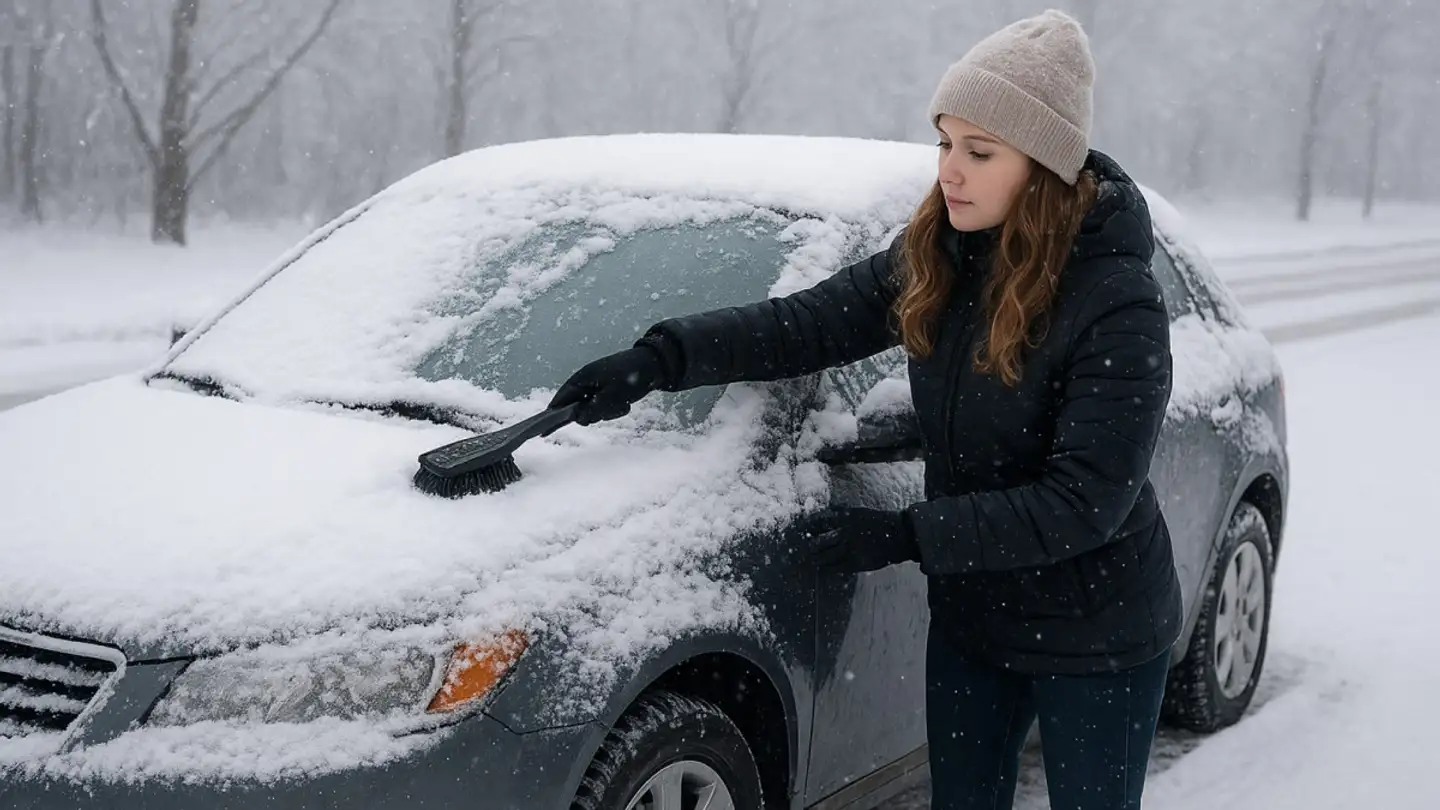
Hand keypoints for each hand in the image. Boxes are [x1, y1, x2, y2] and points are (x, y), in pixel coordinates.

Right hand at [548, 345, 667, 424]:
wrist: (654, 366)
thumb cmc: (630, 377)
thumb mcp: (611, 396)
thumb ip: (593, 409)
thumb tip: (579, 419)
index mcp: (582, 378)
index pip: (562, 398)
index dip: (554, 413)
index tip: (545, 428)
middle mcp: (587, 381)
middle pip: (577, 406)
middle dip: (591, 413)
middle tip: (607, 410)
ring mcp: (597, 385)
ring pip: (592, 408)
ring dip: (605, 411)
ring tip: (621, 404)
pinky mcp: (608, 390)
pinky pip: (604, 406)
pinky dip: (613, 408)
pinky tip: (625, 403)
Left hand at [789, 507, 920, 572]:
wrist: (899, 535)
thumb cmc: (879, 522)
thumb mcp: (859, 512)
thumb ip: (842, 514)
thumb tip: (824, 516)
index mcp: (845, 517)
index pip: (819, 522)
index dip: (809, 527)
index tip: (804, 530)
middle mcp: (845, 532)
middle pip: (818, 542)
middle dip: (811, 546)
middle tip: (807, 548)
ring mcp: (850, 548)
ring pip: (825, 557)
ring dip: (817, 560)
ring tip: (813, 561)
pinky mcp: (856, 562)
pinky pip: (837, 568)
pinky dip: (829, 569)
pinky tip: (826, 569)